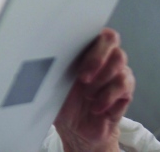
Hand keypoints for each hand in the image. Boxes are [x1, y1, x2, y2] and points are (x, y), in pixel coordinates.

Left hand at [54, 28, 134, 151]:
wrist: (75, 129)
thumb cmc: (61, 101)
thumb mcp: (49, 82)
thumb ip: (48, 66)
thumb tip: (35, 53)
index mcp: (81, 50)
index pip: (90, 28)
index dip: (86, 36)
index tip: (73, 52)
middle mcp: (101, 57)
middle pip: (111, 40)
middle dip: (96, 58)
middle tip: (83, 77)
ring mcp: (115, 72)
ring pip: (120, 61)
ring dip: (101, 80)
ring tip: (87, 95)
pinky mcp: (124, 90)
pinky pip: (123, 85)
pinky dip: (107, 96)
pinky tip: (95, 106)